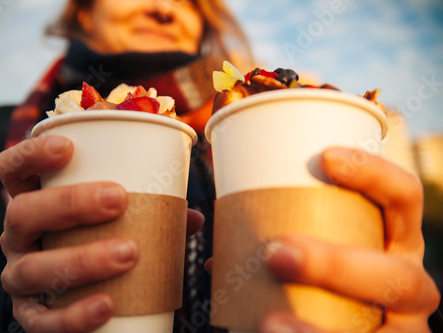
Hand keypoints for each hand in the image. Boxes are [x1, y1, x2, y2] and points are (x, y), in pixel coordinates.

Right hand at [0, 136, 203, 332]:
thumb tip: (191, 217)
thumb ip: (147, 212)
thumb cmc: (93, 239)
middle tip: (119, 200)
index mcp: (33, 201)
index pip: (12, 168)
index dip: (31, 153)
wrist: (68, 292)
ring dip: (81, 259)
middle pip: (23, 212)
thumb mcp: (109, 219)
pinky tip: (107, 305)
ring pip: (32, 268)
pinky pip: (40, 320)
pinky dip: (73, 315)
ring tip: (129, 253)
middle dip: (69, 203)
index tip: (67, 147)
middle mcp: (18, 236)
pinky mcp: (29, 314)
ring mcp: (18, 276)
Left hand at [257, 147, 439, 332]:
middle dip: (335, 264)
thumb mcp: (319, 246)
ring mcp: (405, 325)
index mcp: (395, 241)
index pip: (403, 198)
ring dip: (322, 327)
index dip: (374, 173)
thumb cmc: (326, 277)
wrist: (341, 321)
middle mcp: (408, 282)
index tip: (325, 157)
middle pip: (395, 273)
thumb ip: (276, 237)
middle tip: (275, 253)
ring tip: (270, 322)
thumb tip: (211, 245)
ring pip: (384, 331)